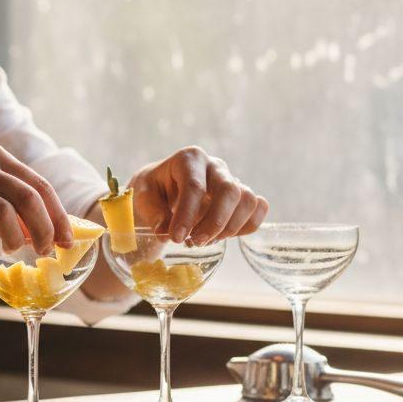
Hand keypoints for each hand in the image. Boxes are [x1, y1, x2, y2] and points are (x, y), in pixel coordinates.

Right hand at [0, 144, 69, 254]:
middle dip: (44, 230)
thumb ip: (8, 201)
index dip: (59, 216)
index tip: (68, 241)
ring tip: (11, 249)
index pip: (39, 185)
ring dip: (14, 238)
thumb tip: (44, 231)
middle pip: (27, 198)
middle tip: (45, 251)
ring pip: (3, 212)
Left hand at [129, 146, 267, 243]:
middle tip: (194, 242)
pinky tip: (222, 236)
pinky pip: (259, 208)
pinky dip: (246, 226)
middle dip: (214, 222)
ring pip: (247, 200)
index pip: (195, 186)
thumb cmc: (153, 191)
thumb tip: (165, 233)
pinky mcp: (242, 196)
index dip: (187, 215)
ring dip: (229, 227)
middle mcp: (215, 166)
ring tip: (204, 240)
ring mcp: (232, 179)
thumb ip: (153, 213)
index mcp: (189, 159)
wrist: (162, 190)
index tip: (176, 238)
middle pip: (229, 191)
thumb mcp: (143, 198)